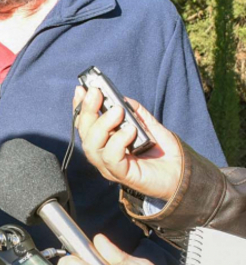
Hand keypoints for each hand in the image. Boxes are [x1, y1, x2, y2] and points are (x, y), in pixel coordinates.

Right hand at [74, 86, 181, 201]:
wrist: (183, 173)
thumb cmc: (163, 151)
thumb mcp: (148, 124)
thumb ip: (135, 112)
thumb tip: (121, 99)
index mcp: (105, 141)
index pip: (85, 124)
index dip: (80, 107)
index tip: (82, 89)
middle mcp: (103, 154)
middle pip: (85, 133)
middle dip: (88, 111)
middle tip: (97, 93)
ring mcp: (109, 166)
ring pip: (92, 145)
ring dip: (102, 125)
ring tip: (118, 111)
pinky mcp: (122, 174)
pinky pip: (110, 157)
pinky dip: (118, 141)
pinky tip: (130, 130)